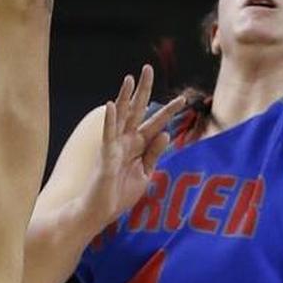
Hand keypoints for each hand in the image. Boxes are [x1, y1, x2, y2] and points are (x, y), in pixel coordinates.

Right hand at [83, 66, 185, 227]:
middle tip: (148, 69)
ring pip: (120, 117)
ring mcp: (115, 147)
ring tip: (128, 78)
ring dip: (124, 97)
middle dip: (143, 91)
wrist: (100, 212)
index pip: (155, 124)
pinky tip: (110, 105)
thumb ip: (154, 154)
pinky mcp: (106, 156)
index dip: (168, 111)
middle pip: (137, 111)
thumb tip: (166, 133)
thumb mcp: (145, 174)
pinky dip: (110, 120)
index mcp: (138, 146)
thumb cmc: (119, 194)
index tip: (183, 99)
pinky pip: (108, 136)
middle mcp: (126, 141)